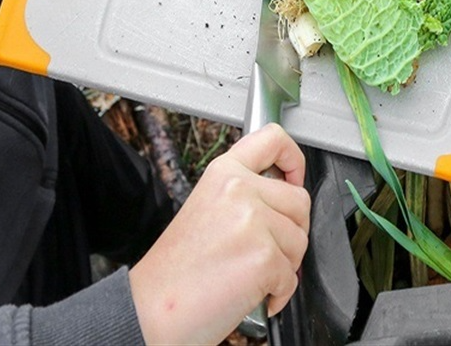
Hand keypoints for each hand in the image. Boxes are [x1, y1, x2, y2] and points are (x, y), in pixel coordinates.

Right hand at [129, 124, 309, 345]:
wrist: (150, 310)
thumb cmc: (175, 272)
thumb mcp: (206, 210)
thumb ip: (243, 194)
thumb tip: (283, 195)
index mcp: (224, 173)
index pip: (273, 139)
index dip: (294, 158)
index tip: (293, 176)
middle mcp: (239, 190)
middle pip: (299, 201)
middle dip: (290, 232)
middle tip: (262, 251)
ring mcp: (253, 221)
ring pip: (300, 240)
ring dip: (283, 265)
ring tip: (247, 274)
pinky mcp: (264, 256)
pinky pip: (292, 277)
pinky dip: (277, 294)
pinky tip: (248, 295)